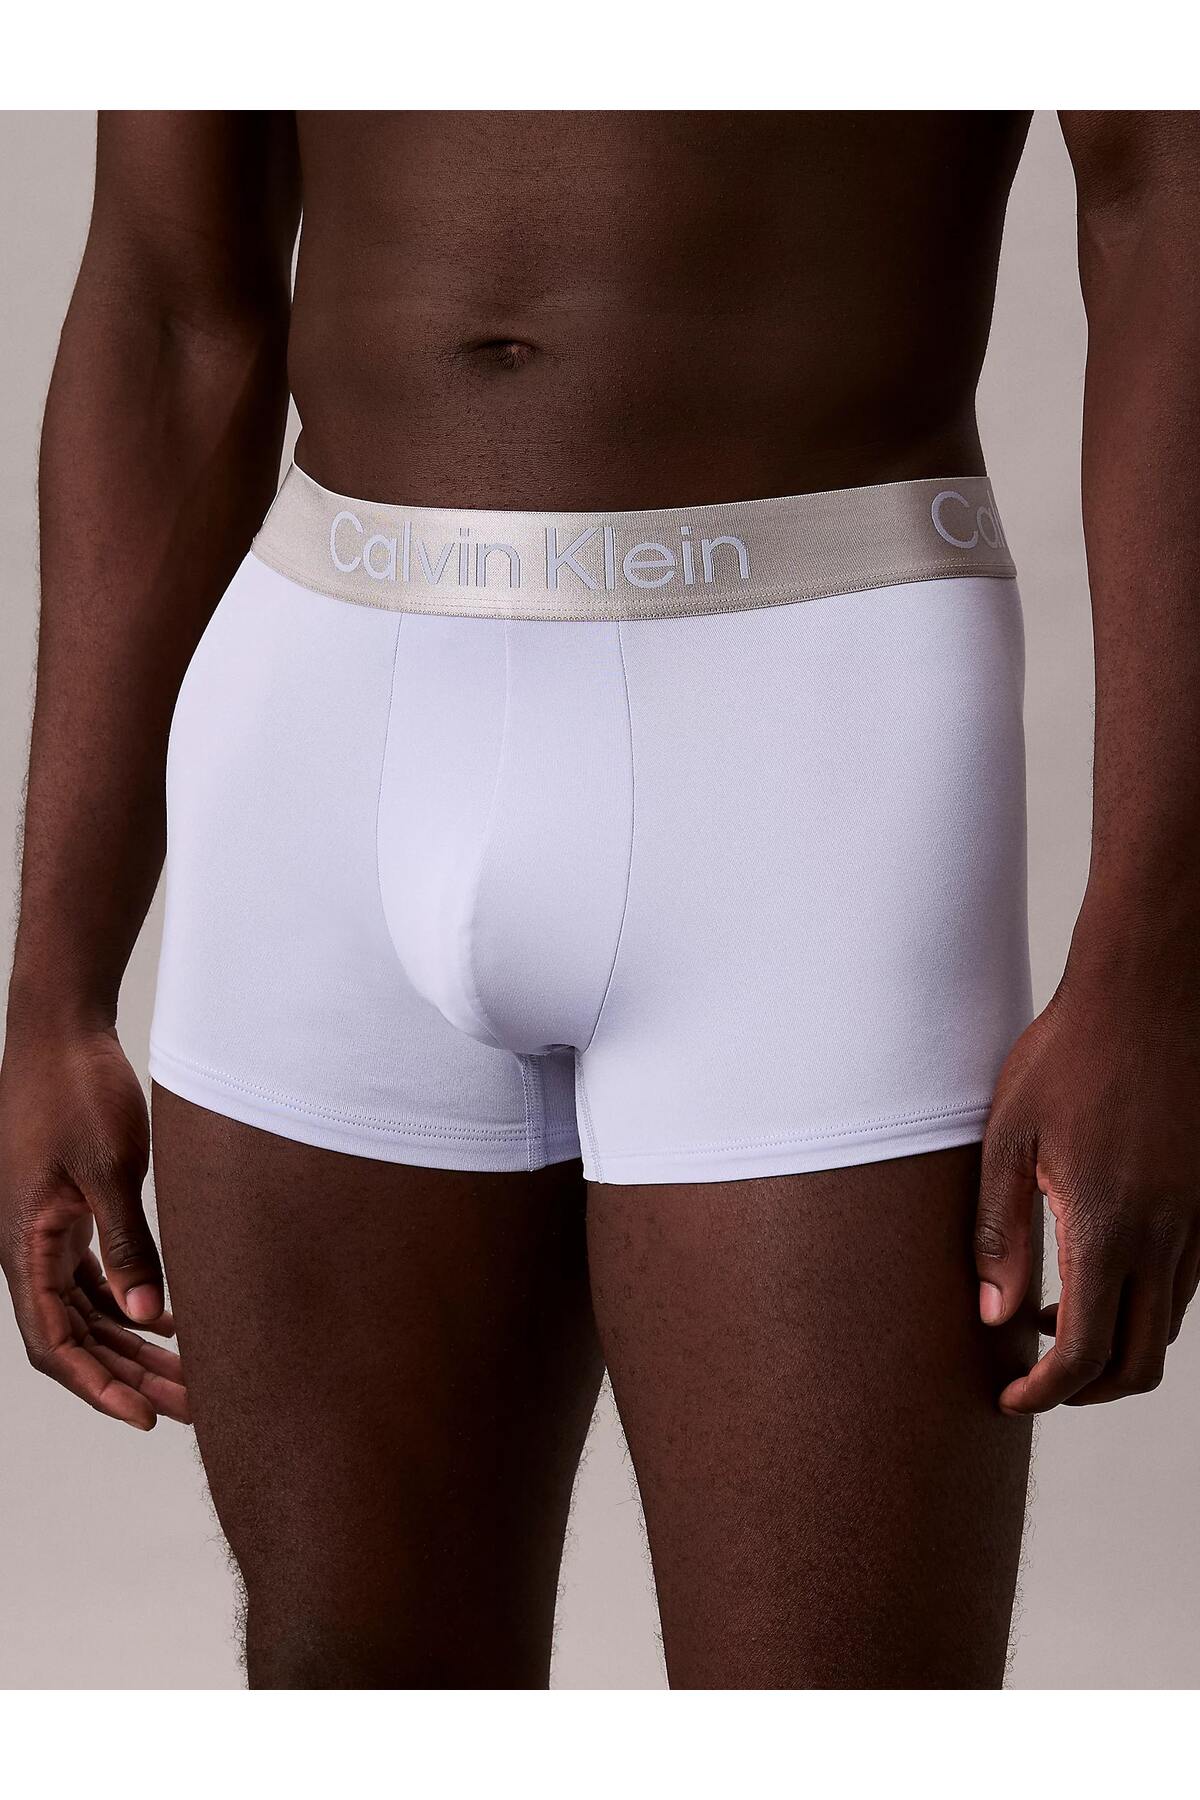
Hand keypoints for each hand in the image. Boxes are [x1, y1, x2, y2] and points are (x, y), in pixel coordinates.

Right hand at [0, 1023, 188, 1428]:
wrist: (61, 1032)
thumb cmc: (78, 1089)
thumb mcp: (110, 1169)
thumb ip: (128, 1245)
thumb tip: (144, 1317)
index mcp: (26, 1246)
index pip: (55, 1343)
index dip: (98, 1387)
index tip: (145, 1417)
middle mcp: (30, 1248)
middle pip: (78, 1337)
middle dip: (130, 1377)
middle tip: (191, 1407)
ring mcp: (48, 1232)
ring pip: (89, 1311)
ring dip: (134, 1346)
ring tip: (190, 1377)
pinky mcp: (69, 1213)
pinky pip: (95, 1277)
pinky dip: (130, 1303)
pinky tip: (171, 1319)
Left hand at [975, 970, 1199, 1411]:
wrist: (1147, 996)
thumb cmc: (1065, 1057)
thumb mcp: (1007, 1139)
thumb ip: (999, 1233)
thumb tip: (990, 1318)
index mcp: (1108, 1228)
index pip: (1084, 1353)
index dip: (1045, 1392)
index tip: (1010, 1398)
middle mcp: (1164, 1237)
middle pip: (1138, 1363)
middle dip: (1085, 1390)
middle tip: (1032, 1379)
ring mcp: (1196, 1222)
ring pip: (1165, 1327)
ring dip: (1114, 1348)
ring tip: (1048, 1323)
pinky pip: (1183, 1286)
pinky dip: (1141, 1308)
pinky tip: (1094, 1275)